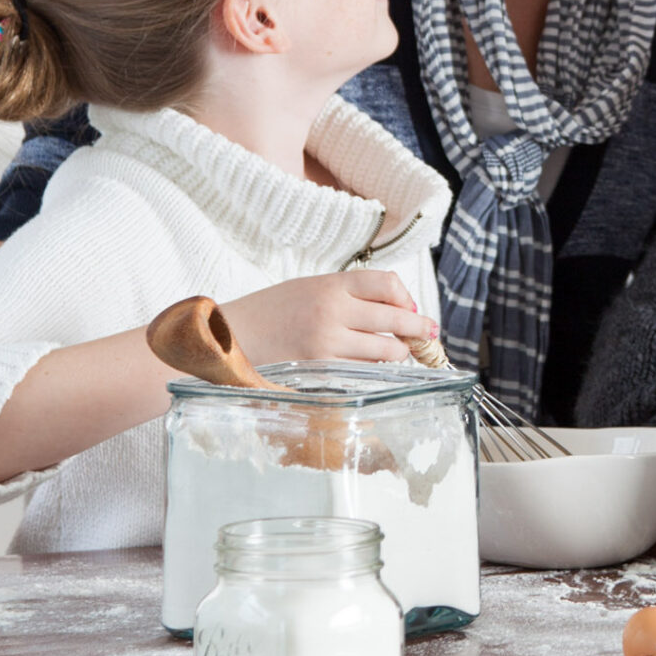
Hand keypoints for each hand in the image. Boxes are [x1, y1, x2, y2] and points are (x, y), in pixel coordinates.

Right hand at [223, 270, 435, 368]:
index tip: (411, 309)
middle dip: (419, 329)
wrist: (227, 336)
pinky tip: (371, 368)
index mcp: (331, 284)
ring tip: (394, 353)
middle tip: (428, 335)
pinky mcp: (320, 370)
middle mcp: (333, 311)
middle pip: (396, 318)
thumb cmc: (270, 312)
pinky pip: (364, 372)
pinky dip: (373, 371)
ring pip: (385, 350)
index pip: (387, 283)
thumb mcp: (309, 289)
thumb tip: (397, 309)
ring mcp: (328, 343)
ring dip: (396, 353)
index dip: (407, 298)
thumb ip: (349, 295)